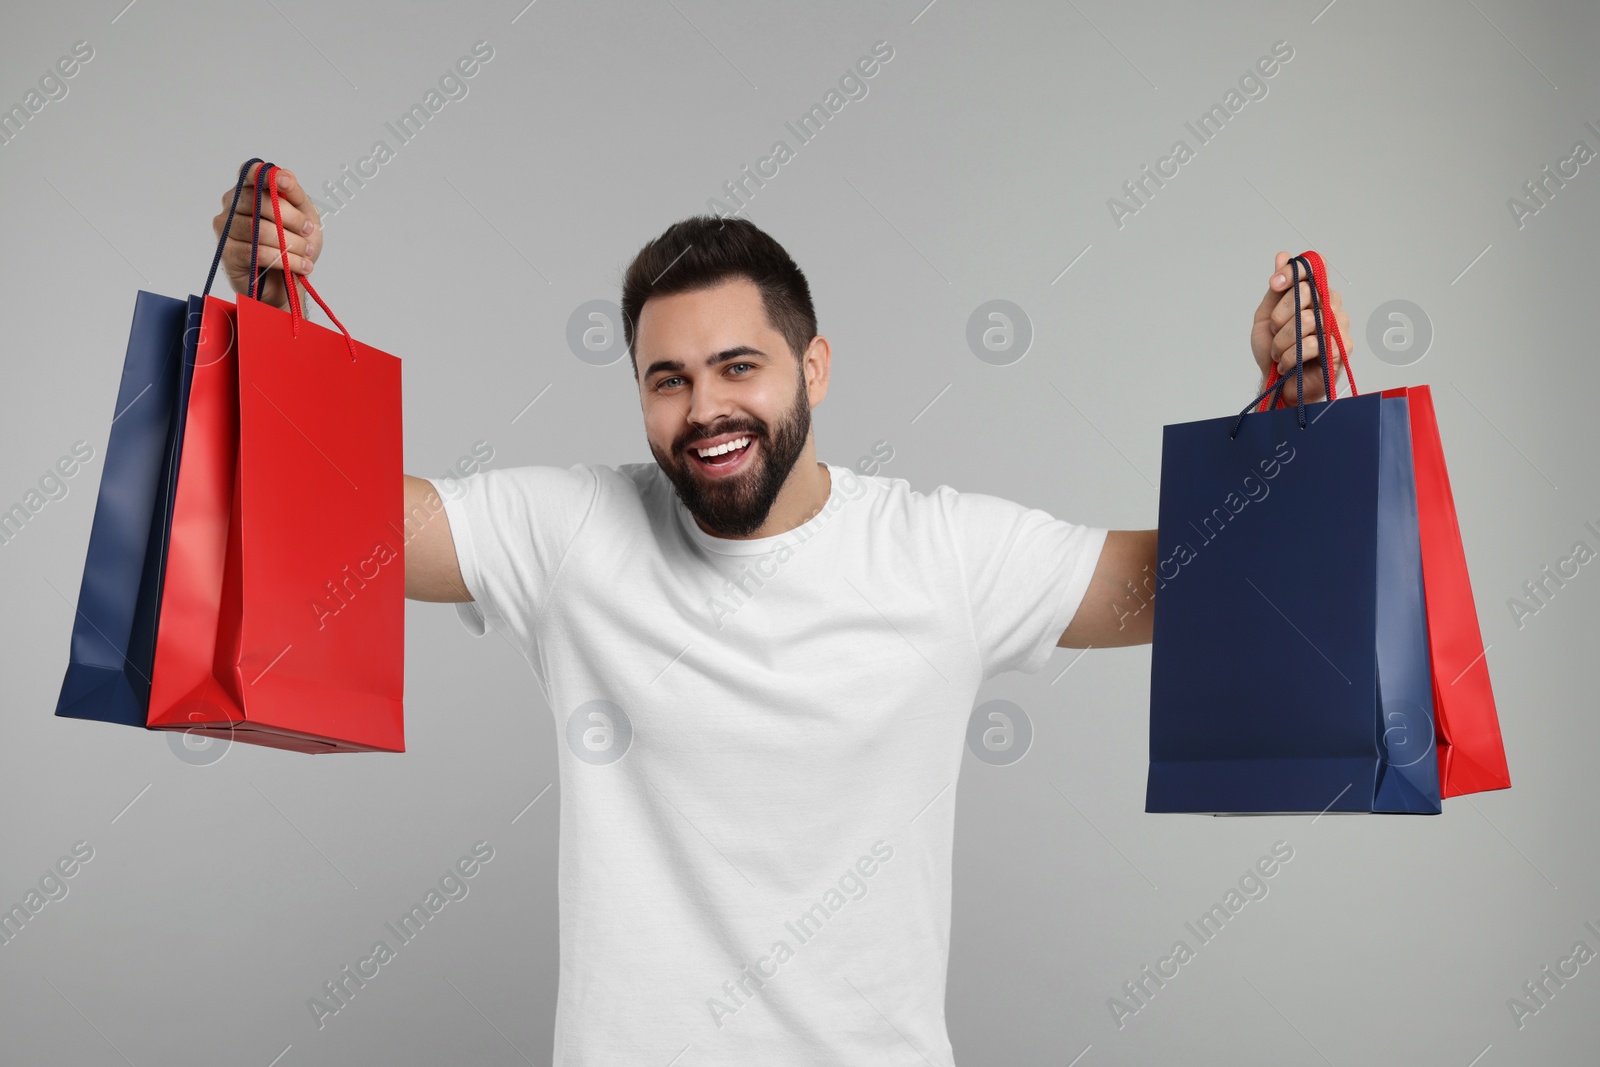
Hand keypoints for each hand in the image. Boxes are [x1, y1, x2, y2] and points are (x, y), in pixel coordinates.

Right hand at [210, 161, 321, 310]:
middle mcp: (232, 206)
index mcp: (249, 191)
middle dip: (291, 218)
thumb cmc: (293, 246)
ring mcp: (226, 229)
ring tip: (307, 253)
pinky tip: (301, 266)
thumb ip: (296, 195)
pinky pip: (256, 252)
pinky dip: (285, 259)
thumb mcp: (305, 218)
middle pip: (257, 201)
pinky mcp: (227, 253)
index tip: (286, 182)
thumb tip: (285, 175)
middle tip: (308, 231)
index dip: (266, 175)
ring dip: (290, 243)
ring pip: (258, 229)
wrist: (289, 283)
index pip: (249, 173)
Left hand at [1250, 250, 1350, 403]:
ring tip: (1279, 353)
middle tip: (1275, 333)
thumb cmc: (1275, 352)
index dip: (1293, 271)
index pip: (1314, 267)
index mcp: (1316, 294)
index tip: (1274, 284)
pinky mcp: (1342, 348)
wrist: (1278, 386)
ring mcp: (1340, 326)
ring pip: (1307, 320)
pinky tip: (1288, 364)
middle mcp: (1332, 306)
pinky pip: (1314, 343)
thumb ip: (1277, 289)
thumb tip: (1283, 256)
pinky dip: (1292, 356)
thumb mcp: (1267, 317)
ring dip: (1283, 341)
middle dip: (1280, 316)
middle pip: (1307, 291)